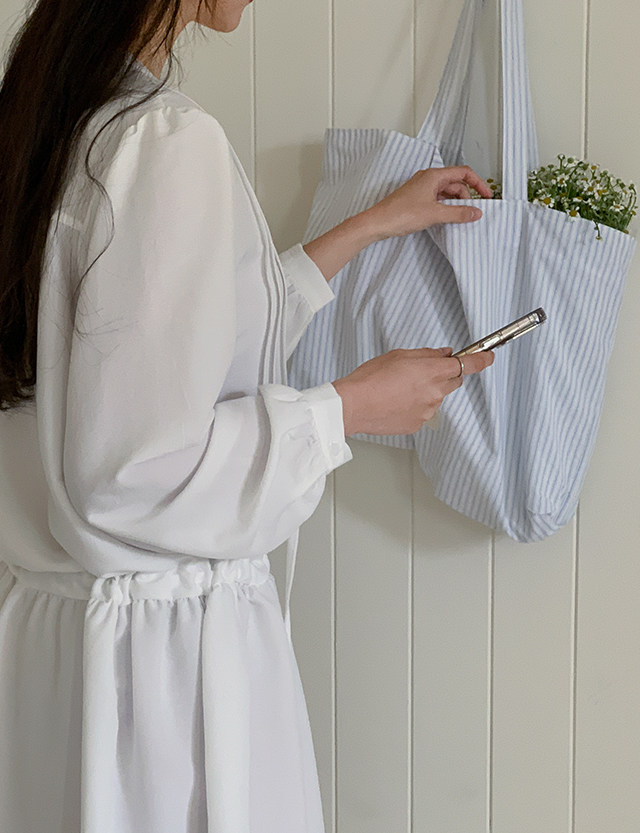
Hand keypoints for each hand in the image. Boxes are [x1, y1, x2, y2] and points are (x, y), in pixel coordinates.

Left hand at [303, 166, 492, 281]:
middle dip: (467, 196)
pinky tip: (447, 218)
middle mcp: (428, 179)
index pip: (464, 173)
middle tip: (473, 212)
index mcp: (434, 175)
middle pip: (456, 183)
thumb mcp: (435, 214)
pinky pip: (437, 200)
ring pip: (446, 193)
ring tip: (461, 218)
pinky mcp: (416, 200)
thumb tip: (475, 212)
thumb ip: (458, 213)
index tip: (487, 196)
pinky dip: (445, 208)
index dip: (478, 183)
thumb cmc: (399, 214)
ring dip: (456, 204)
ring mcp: (421, 189)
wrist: (377, 223)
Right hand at [332, 347, 493, 436]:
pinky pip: (423, 411)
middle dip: (444, 374)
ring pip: (436, 397)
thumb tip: (442, 354)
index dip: (482, 359)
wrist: (354, 406)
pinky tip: (396, 402)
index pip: (468, 364)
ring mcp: (428, 411)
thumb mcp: (399, 355)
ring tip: (400, 389)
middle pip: (453, 380)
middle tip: (423, 371)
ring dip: (426, 391)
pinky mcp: (417, 424)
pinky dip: (415, 406)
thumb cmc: (370, 379)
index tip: (488, 356)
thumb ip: (426, 354)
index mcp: (432, 371)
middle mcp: (435, 392)